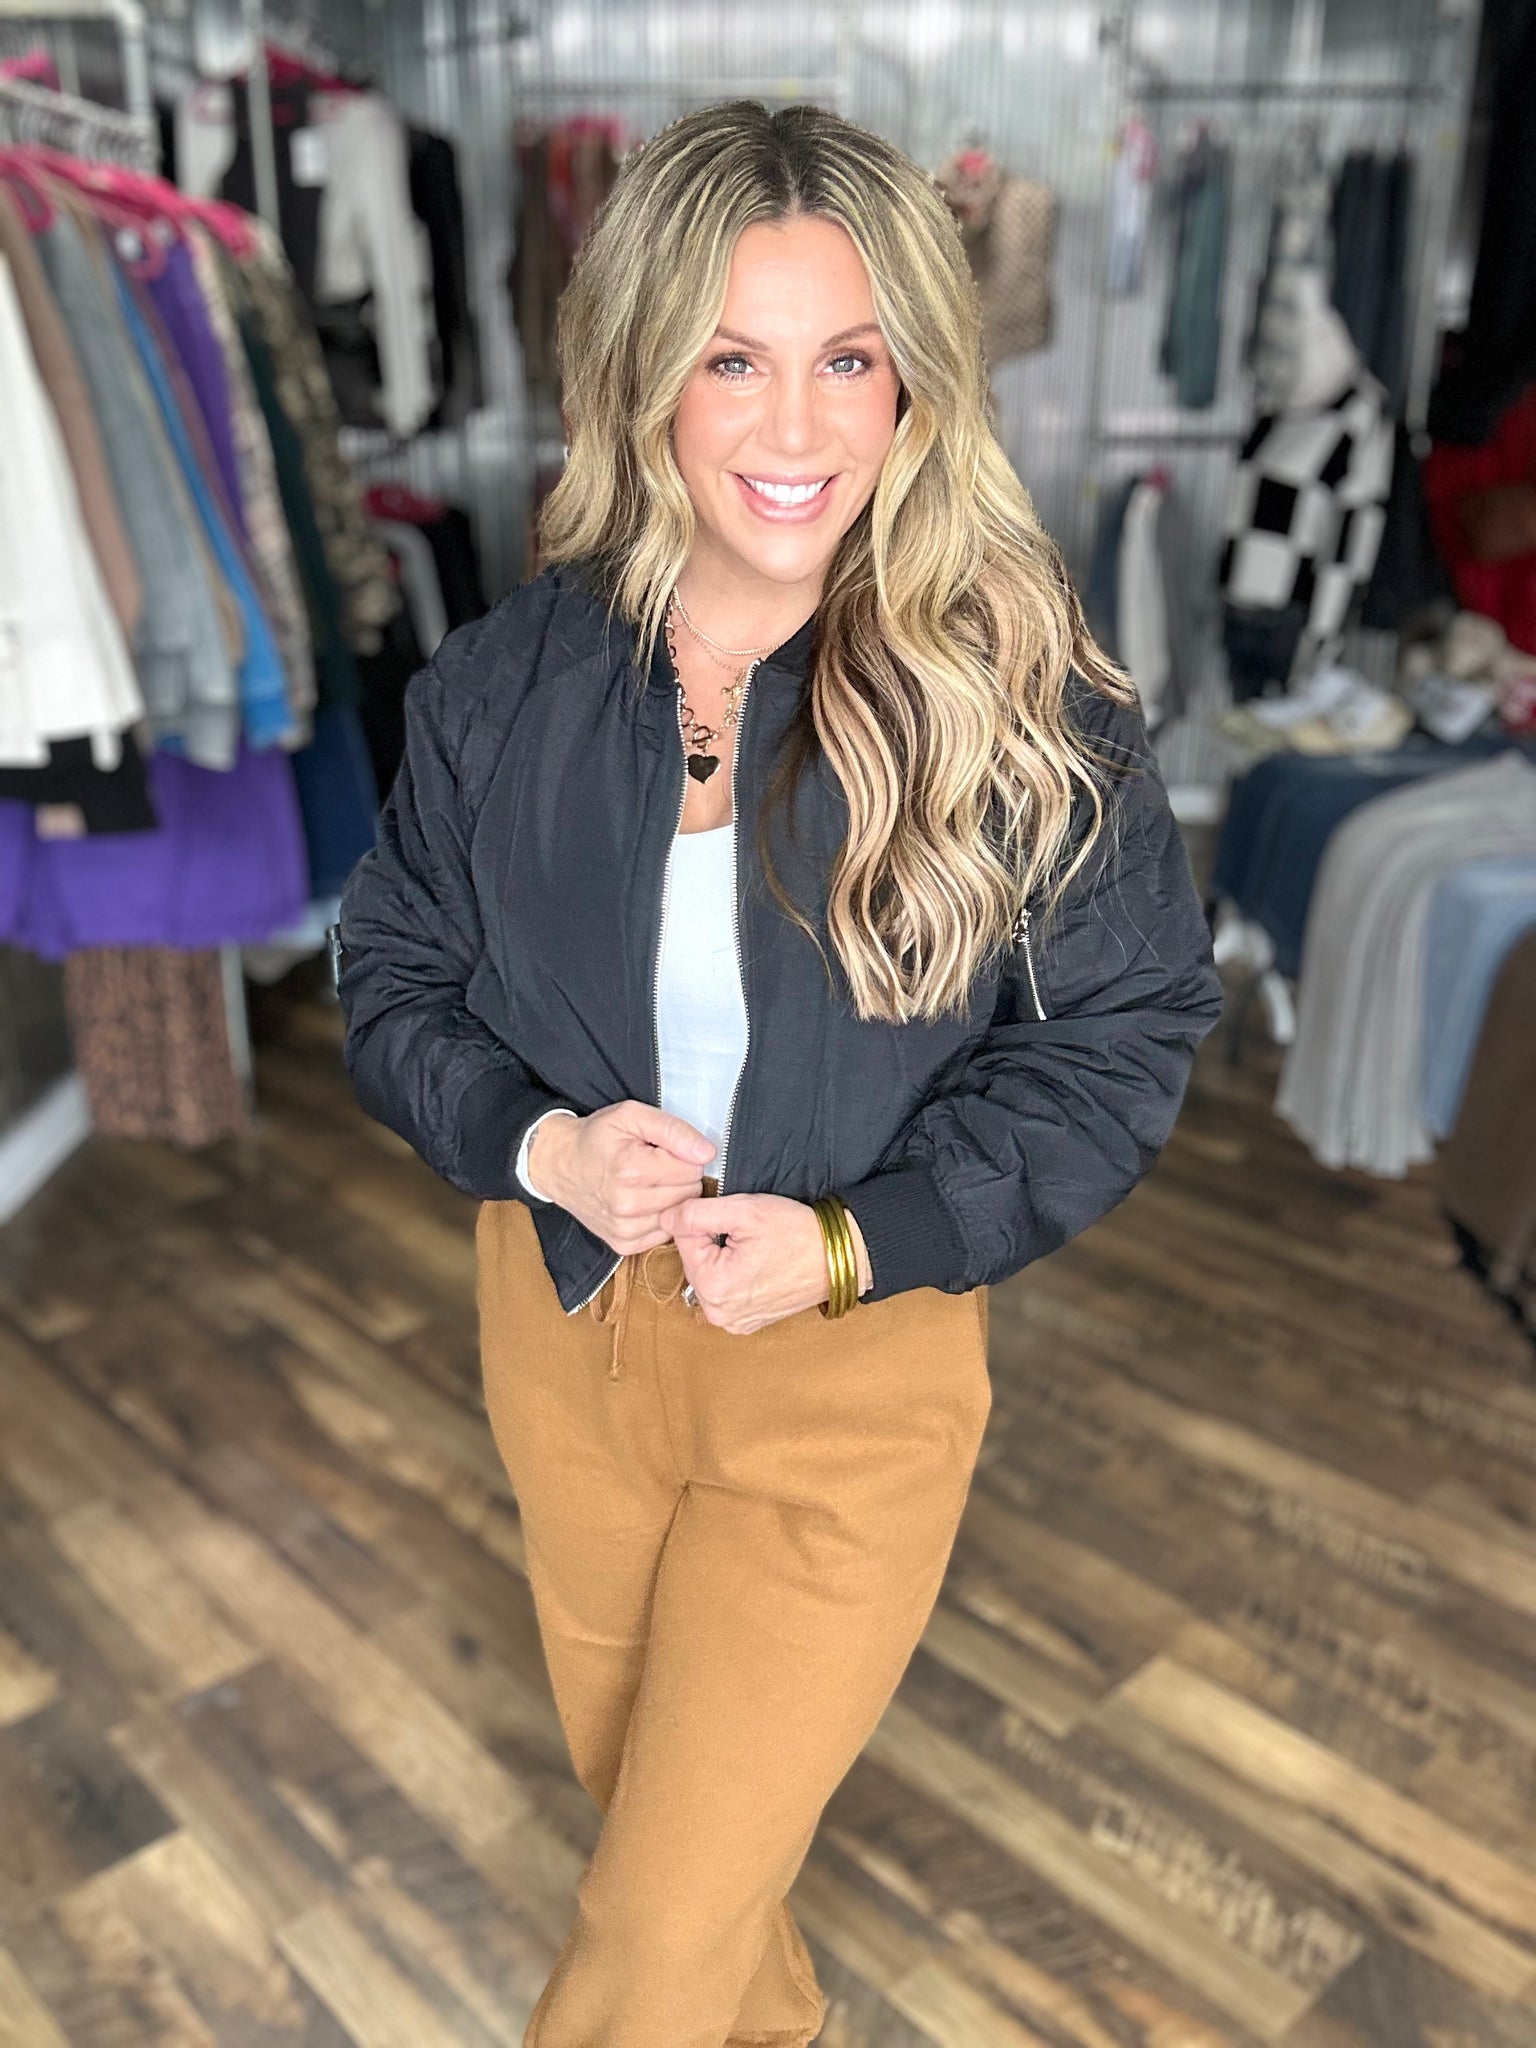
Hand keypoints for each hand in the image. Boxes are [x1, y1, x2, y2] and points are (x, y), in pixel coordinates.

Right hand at [528, 1101, 716, 1253]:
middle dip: (679, 1177)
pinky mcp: (623, 1245)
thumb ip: (674, 1130)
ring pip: (679, 1215)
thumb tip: (707, 1153)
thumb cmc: (597, 1138)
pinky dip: (659, 1218)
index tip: (662, 1151)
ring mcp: (624, 1229)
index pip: (692, 1169)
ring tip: (647, 1183)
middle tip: (654, 1166)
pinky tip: (642, 1202)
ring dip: (670, 1199)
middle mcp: (627, 1204)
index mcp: (631, 1169)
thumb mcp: (633, 1115)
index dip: (683, 1156)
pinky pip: (664, 1233)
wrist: (559, 1164)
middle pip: (688, 1194)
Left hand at [659, 1191, 873, 1334]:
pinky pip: (725, 1292)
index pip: (683, 1238)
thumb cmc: (797, 1233)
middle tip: (748, 1234)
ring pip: (709, 1275)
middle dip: (713, 1241)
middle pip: (694, 1260)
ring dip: (723, 1258)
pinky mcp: (746, 1324)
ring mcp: (732, 1323)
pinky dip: (735, 1276)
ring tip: (756, 1250)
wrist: (838, 1257)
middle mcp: (717, 1313)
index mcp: (712, 1287)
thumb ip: (696, 1213)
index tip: (736, 1219)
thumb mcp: (744, 1211)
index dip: (707, 1220)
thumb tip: (665, 1218)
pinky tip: (759, 1266)